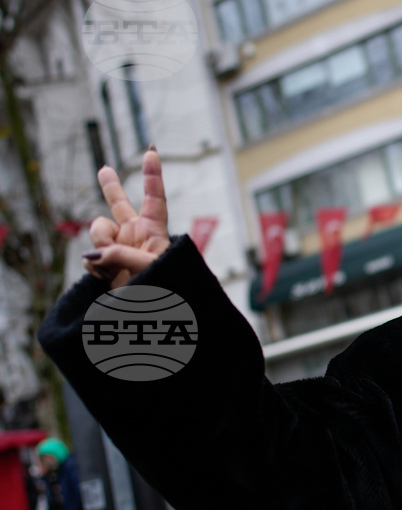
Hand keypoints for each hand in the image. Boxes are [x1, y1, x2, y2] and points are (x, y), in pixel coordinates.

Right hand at [83, 147, 170, 287]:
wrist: (152, 317)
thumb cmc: (163, 289)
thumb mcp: (147, 267)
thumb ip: (120, 254)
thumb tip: (93, 255)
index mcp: (154, 232)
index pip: (155, 199)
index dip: (153, 176)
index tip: (152, 152)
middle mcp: (135, 236)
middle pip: (120, 206)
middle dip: (111, 188)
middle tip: (105, 169)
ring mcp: (118, 249)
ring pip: (97, 230)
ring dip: (102, 245)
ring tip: (115, 265)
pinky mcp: (104, 264)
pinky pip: (90, 256)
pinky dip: (95, 268)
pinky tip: (108, 279)